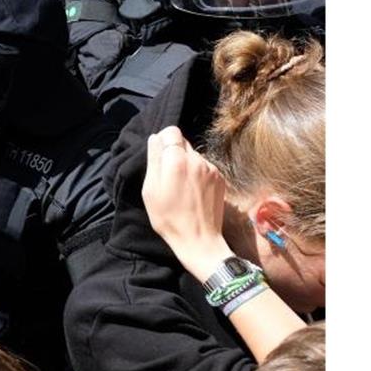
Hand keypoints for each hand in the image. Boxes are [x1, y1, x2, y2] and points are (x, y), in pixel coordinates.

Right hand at [141, 126, 233, 278]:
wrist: (199, 240)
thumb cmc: (168, 217)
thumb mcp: (151, 189)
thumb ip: (153, 160)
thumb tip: (155, 138)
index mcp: (177, 160)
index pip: (172, 131)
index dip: (163, 140)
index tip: (158, 155)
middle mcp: (197, 159)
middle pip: (183, 142)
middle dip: (173, 153)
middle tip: (167, 175)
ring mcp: (211, 169)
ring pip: (194, 155)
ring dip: (186, 164)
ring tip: (180, 186)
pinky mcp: (220, 179)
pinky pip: (204, 167)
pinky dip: (197, 173)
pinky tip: (192, 191)